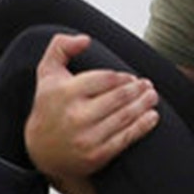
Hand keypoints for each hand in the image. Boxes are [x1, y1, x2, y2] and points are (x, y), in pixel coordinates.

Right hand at [23, 33, 158, 182]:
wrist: (40, 152)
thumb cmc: (49, 107)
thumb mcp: (47, 74)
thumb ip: (61, 47)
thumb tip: (85, 39)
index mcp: (64, 92)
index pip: (104, 79)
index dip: (122, 77)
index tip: (131, 78)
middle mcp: (75, 115)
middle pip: (118, 98)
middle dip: (137, 90)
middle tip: (148, 86)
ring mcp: (87, 137)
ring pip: (124, 117)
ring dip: (144, 105)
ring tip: (152, 97)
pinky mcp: (96, 155)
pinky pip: (125, 138)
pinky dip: (142, 126)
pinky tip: (152, 117)